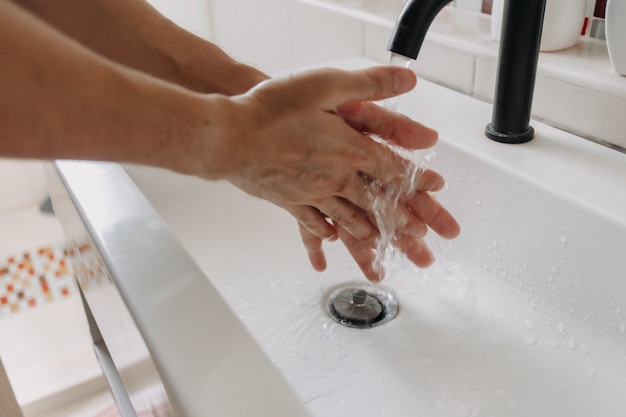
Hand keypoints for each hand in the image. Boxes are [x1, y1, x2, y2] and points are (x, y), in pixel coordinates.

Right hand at [200, 66, 458, 278]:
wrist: (229, 137)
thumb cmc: (272, 110)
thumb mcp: (325, 84)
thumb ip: (370, 84)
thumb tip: (408, 79)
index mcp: (350, 150)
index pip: (394, 170)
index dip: (418, 182)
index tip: (435, 194)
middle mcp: (336, 178)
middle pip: (378, 205)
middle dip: (403, 225)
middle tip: (420, 242)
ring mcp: (312, 194)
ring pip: (349, 221)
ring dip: (370, 238)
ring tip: (382, 253)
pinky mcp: (288, 201)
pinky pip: (312, 224)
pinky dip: (325, 235)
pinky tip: (330, 240)